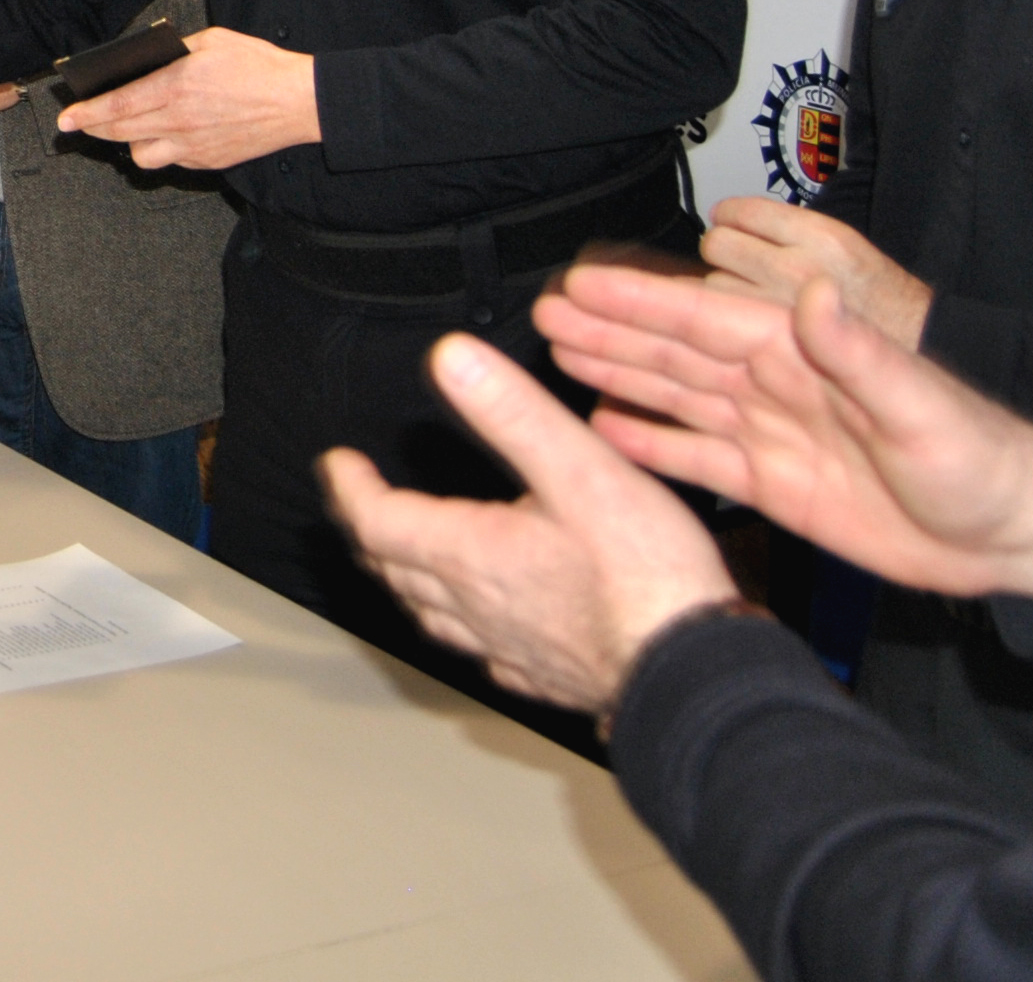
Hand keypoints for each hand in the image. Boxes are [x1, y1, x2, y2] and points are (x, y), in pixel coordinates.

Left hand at [53, 27, 316, 170]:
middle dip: (94, 129)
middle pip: (121, 133)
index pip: (117, 106)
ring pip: (141, 156)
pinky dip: (161, 150)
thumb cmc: (259, 66)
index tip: (66, 120)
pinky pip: (172, 161)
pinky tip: (164, 134)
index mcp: (176, 86)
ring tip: (126, 128)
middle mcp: (179, 121)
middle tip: (80, 125)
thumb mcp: (213, 41)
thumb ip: (176, 50)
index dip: (87, 115)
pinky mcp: (209, 161)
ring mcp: (194, 146)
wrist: (300, 102)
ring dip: (127, 143)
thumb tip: (149, 58)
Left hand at [319, 333, 738, 721]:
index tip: (338, 464)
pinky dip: (459, 622)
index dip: (350, 488)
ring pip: (430, 612)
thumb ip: (512, 412)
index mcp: (470, 552)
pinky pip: (479, 648)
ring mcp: (507, 646)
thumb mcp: (580, 469)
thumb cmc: (647, 576)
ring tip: (401, 555)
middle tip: (360, 502)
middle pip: (394, 568)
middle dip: (369, 528)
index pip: (378, 520)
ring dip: (404, 577)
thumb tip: (454, 358)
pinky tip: (480, 620)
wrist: (694, 671)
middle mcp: (476, 605)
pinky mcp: (544, 673)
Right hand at [537, 266, 1032, 607]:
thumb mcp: (922, 405)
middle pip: (678, 353)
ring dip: (620, 374)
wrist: (1010, 536)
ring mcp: (774, 435)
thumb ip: (861, 352)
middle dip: (612, 329)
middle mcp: (780, 388)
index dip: (643, 304)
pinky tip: (608, 430)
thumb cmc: (982, 463)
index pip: (707, 322)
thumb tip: (810, 293)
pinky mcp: (777, 486)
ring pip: (679, 398)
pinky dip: (652, 444)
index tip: (585, 284)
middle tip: (549, 311)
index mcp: (806, 357)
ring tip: (562, 354)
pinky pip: (700, 459)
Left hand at [700, 195, 933, 347]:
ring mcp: (778, 309)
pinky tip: (746, 317)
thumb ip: (791, 232)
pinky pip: (725, 319)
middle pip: (719, 244)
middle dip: (724, 249)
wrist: (913, 350)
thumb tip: (735, 218)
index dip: (731, 215)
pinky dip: (729, 317)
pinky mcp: (770, 340)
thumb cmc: (881, 300)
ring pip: (714, 283)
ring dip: (724, 285)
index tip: (729, 220)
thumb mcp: (847, 245)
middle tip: (737, 259)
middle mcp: (797, 270)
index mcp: (822, 238)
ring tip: (751, 294)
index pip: (743, 212)